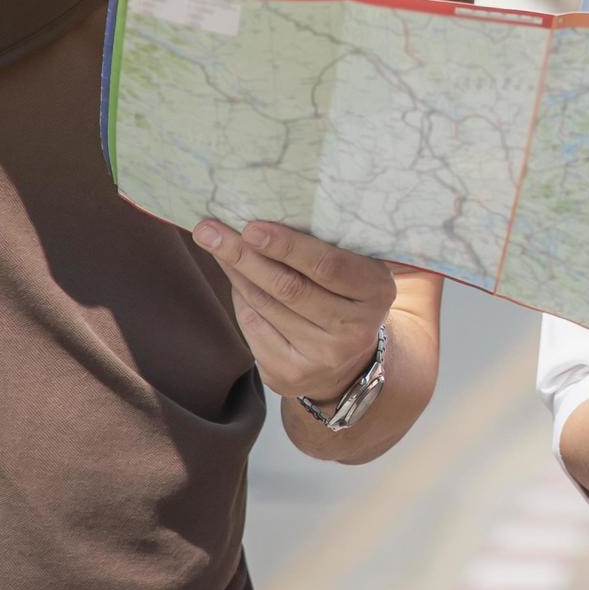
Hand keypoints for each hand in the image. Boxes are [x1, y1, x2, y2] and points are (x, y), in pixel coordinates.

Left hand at [197, 219, 401, 402]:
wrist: (350, 364)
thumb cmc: (347, 296)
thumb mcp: (357, 270)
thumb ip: (329, 247)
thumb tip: (266, 215)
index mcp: (377, 292)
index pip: (328, 266)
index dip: (288, 246)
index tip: (251, 226)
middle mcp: (353, 329)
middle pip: (288, 288)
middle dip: (245, 255)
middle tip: (211, 230)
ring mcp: (322, 356)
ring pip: (265, 306)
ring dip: (235, 271)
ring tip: (213, 242)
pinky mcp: (290, 374)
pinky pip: (254, 328)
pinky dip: (239, 298)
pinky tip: (233, 276)